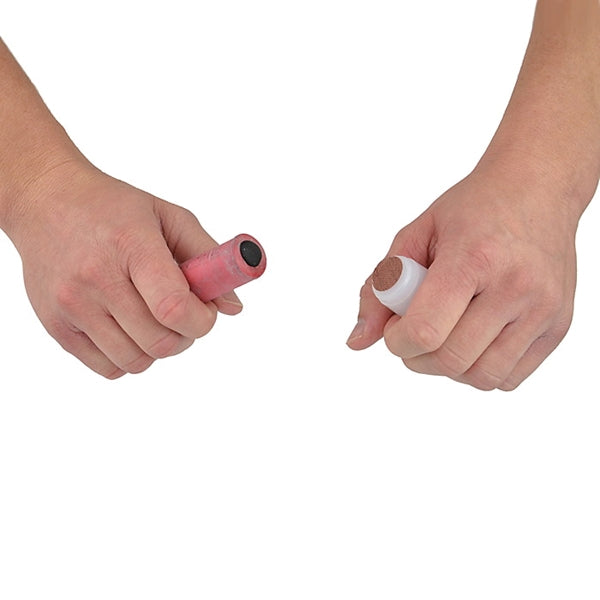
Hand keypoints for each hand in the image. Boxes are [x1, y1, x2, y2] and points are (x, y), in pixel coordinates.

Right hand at [8, 161, 241, 377]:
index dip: (202, 321)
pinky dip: (128, 357)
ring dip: (157, 349)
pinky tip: (128, 328)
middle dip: (185, 335)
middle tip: (182, 314)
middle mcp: (96, 278)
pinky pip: (107, 368)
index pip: (173, 306)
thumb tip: (233, 307)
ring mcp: (72, 305)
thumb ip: (208, 258)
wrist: (45, 201)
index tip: (206, 312)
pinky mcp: (56, 326)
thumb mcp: (169, 216)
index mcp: (131, 245)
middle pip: (159, 342)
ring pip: (135, 361)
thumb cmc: (114, 208)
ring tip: (154, 320)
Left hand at [347, 165, 579, 390]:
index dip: (396, 341)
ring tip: (444, 337)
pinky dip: (481, 371)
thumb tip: (356, 341)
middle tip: (414, 334)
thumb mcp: (416, 234)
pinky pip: (510, 378)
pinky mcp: (559, 325)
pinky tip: (473, 341)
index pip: (426, 330)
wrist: (537, 190)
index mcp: (473, 257)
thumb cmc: (473, 210)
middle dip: (416, 358)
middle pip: (451, 360)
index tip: (393, 329)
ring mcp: (543, 308)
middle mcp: (515, 285)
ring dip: (448, 369)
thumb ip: (380, 287)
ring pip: (482, 378)